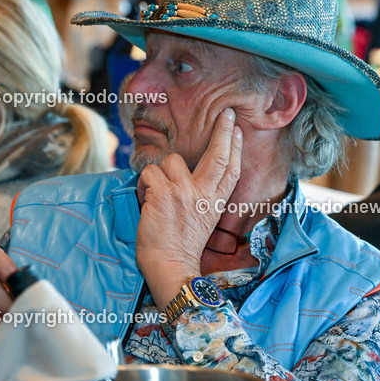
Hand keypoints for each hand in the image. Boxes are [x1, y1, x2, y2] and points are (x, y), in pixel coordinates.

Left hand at [136, 107, 242, 308]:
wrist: (170, 265)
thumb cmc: (180, 247)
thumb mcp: (202, 220)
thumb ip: (201, 197)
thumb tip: (189, 176)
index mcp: (215, 202)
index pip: (230, 169)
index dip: (235, 147)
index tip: (236, 130)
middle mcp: (204, 194)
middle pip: (218, 155)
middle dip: (223, 131)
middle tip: (224, 115)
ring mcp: (184, 192)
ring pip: (172, 160)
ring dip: (159, 173)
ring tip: (156, 194)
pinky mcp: (164, 193)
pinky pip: (149, 173)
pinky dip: (143, 185)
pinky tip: (145, 201)